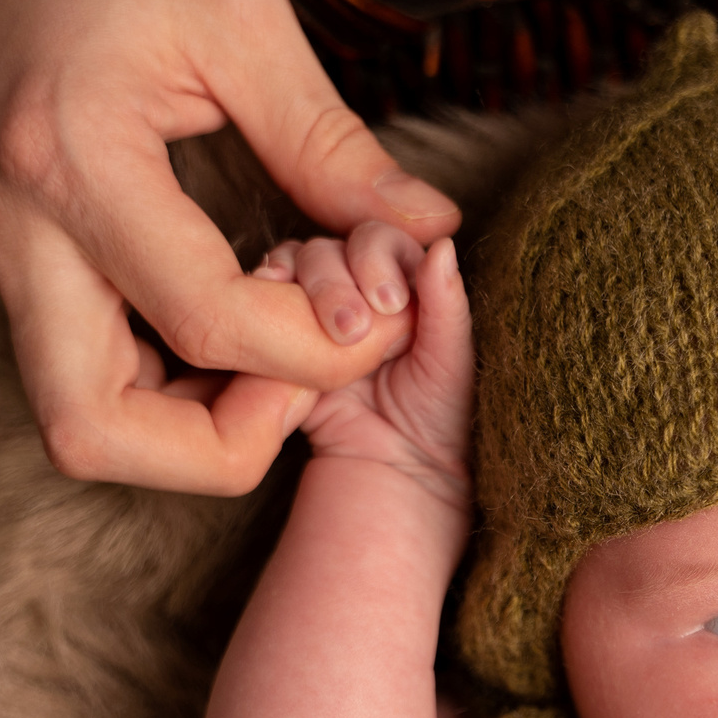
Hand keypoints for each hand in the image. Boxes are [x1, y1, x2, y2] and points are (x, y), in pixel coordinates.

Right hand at [0, 0, 461, 495]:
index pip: (203, 322)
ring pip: (79, 425)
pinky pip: (86, 379)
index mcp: (70, 160)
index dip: (312, 351)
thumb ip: (334, 146)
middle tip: (302, 375)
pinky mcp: (21, 263)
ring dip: (190, 428)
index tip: (377, 313)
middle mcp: (16, 230)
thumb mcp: (246, 22)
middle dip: (219, 445)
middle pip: (92, 433)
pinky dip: (170, 389)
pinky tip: (240, 322)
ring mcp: (4, 256)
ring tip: (278, 345)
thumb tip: (428, 233)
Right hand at [257, 226, 474, 507]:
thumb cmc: (441, 422)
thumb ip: (446, 305)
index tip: (389, 301)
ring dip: (307, 286)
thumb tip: (442, 244)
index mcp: (408, 283)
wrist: (396, 475)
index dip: (378, 258)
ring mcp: (318, 309)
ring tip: (324, 330)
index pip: (383, 241)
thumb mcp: (452, 364)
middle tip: (352, 327)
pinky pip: (266, 299)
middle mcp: (361, 287)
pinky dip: (266, 293)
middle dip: (337, 278)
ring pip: (298, 266)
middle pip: (335, 247)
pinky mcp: (283, 334)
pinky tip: (269, 301)